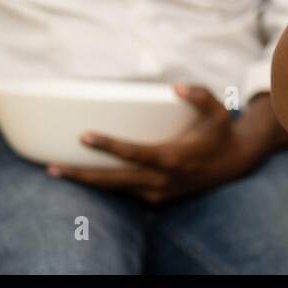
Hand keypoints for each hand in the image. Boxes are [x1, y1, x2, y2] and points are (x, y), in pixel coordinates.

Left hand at [46, 84, 264, 203]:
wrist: (234, 165)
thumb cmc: (220, 133)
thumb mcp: (218, 110)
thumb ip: (199, 95)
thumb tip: (175, 87)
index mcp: (174, 157)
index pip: (135, 153)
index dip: (108, 146)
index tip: (84, 136)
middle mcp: (163, 180)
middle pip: (114, 181)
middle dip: (82, 175)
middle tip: (52, 168)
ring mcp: (159, 193)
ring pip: (116, 191)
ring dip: (87, 182)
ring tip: (57, 171)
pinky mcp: (157, 200)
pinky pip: (125, 193)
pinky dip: (105, 185)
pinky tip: (84, 175)